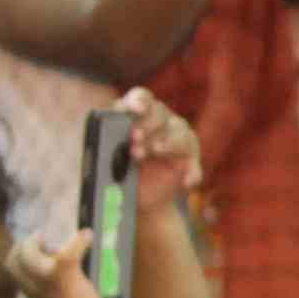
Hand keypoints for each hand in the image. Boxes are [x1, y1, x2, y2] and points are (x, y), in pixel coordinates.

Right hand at [12, 232, 119, 297]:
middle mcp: (37, 294)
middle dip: (22, 247)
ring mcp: (49, 286)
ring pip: (28, 255)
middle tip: (40, 238)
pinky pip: (66, 254)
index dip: (22, 261)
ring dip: (36, 242)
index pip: (17, 276)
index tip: (37, 253)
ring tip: (50, 235)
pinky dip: (78, 242)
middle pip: (13, 263)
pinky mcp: (66, 281)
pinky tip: (87, 235)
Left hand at [114, 91, 202, 218]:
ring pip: (180, 133)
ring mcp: (178, 140)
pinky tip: (185, 182)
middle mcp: (160, 122)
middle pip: (159, 112)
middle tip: (135, 138)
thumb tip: (104, 147)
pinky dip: (191, 172)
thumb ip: (106, 150)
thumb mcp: (107, 161)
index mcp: (137, 115)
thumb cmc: (118, 173)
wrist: (134, 199)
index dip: (139, 101)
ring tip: (155, 151)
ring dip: (167, 142)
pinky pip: (194, 164)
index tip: (135, 110)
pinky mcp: (189, 162)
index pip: (141, 98)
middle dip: (148, 124)